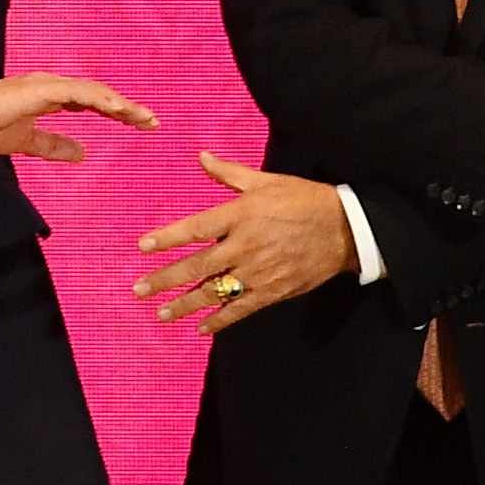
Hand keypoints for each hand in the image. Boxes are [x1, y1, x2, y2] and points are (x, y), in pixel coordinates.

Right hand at [0, 72, 157, 163]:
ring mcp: (44, 85)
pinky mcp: (37, 90)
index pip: (91, 101)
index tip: (140, 124)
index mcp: (48, 96)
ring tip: (142, 117)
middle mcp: (51, 86)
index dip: (116, 111)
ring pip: (92, 91)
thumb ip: (52, 146)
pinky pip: (75, 92)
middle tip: (152, 122)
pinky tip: (117, 109)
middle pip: (98, 94)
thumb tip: (82, 153)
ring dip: (119, 103)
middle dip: (127, 108)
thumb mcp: (24, 143)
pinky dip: (99, 99)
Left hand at [133, 153, 356, 334]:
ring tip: (162, 313)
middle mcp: (244, 245)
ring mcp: (258, 272)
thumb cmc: (304, 199)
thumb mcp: (267, 181)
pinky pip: (241, 309)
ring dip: (185, 304)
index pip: (195, 228)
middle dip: (165, 279)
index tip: (143, 247)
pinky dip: (220, 320)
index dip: (168, 238)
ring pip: (214, 292)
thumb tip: (201, 157)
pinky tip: (202, 328)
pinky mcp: (272, 291)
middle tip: (140, 289)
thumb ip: (229, 173)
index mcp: (241, 215)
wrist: (344, 229)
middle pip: (197, 266)